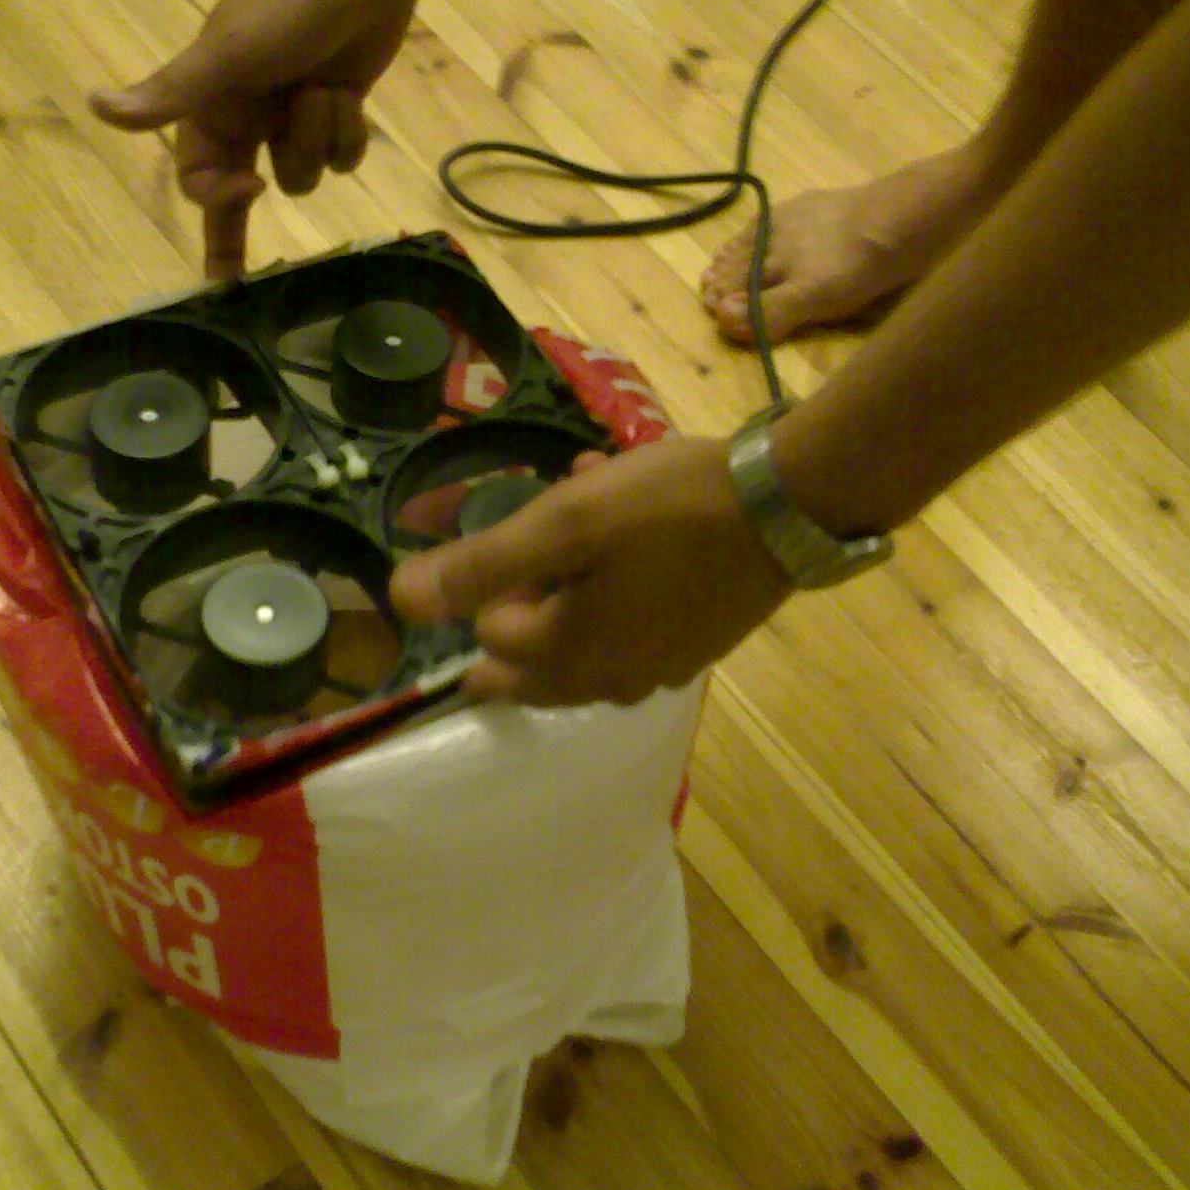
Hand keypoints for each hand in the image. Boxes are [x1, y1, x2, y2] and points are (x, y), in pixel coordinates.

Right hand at [91, 0, 421, 278]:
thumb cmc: (286, 7)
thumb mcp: (225, 55)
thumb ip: (169, 93)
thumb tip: (95, 106)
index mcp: (210, 107)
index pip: (198, 179)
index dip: (218, 199)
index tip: (247, 192)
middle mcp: (246, 118)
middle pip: (236, 197)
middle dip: (233, 241)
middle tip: (232, 286)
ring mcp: (291, 117)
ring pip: (303, 172)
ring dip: (318, 136)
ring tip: (322, 88)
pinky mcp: (335, 113)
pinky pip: (342, 156)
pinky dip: (348, 130)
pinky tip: (349, 93)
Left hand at [389, 439, 793, 705]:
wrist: (792, 507)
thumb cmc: (671, 509)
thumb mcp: (566, 522)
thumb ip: (481, 565)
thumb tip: (397, 603)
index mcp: (569, 659)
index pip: (491, 637)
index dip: (495, 579)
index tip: (524, 525)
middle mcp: (610, 682)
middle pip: (531, 659)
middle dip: (526, 594)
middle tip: (541, 533)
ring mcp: (659, 669)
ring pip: (582, 638)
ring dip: (571, 582)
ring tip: (589, 508)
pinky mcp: (696, 646)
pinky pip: (631, 625)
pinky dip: (616, 585)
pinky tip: (636, 530)